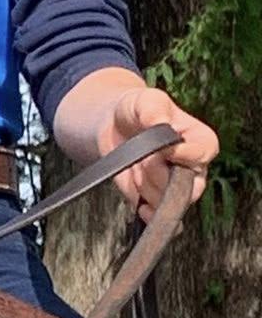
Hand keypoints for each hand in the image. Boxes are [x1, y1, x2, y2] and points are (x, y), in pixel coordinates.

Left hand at [97, 86, 217, 222]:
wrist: (114, 126)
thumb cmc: (138, 110)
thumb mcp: (146, 100)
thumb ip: (154, 110)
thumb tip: (159, 122)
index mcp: (201, 141)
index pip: (202, 154)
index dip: (180, 154)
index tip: (162, 149)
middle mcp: (194, 168)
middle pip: (189, 187)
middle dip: (158, 173)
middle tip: (142, 159)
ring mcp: (176, 188)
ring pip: (166, 200)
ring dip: (145, 186)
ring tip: (135, 166)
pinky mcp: (156, 200)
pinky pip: (159, 217)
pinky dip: (149, 215)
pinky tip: (141, 207)